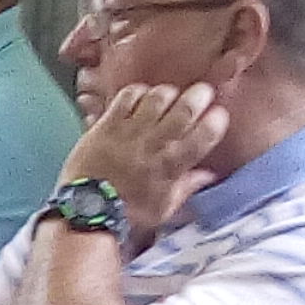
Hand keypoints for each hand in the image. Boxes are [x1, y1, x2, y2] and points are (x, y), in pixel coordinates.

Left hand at [58, 82, 229, 244]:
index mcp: (173, 166)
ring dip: (168, 93)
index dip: (216, 120)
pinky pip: (127, 96)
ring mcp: (130, 132)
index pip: (205, 135)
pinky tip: (140, 98)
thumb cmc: (127, 213)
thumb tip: (208, 175)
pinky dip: (138, 92)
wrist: (86, 209)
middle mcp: (155, 144)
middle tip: (202, 92)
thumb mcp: (164, 207)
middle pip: (185, 108)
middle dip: (199, 96)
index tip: (218, 114)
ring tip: (169, 97)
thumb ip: (187, 187)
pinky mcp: (107, 124)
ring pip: (158, 97)